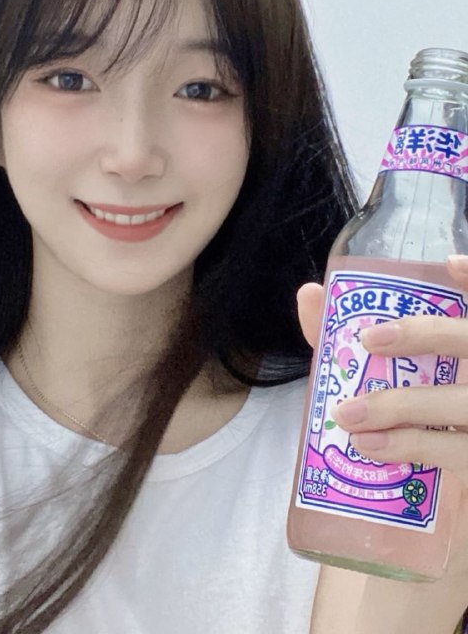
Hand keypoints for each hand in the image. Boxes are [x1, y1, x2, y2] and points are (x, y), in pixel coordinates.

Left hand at [298, 260, 467, 632]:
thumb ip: (347, 335)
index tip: (447, 263)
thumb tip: (312, 293)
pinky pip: (455, 453)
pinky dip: (411, 447)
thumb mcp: (377, 373)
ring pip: (462, 404)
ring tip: (349, 413)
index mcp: (465, 350)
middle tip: (369, 339)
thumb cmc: (405, 418)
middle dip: (425, 335)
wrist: (433, 501)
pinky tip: (371, 446)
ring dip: (404, 406)